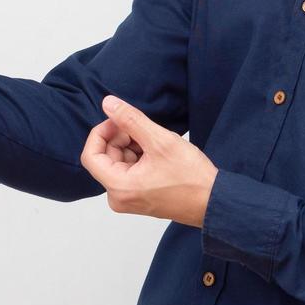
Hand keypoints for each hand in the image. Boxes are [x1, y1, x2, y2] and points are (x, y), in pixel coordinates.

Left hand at [80, 94, 219, 227]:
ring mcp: (129, 199)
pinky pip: (128, 171)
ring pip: (118, 162)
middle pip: (105, 157)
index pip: (91, 155)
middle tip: (142, 128)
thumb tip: (108, 103)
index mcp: (119, 187)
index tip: (118, 120)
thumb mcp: (160, 140)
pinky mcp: (139, 197)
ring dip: (131, 146)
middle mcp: (119, 198)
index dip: (101, 132)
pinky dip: (138, 157)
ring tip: (155, 142)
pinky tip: (158, 152)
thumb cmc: (191, 177)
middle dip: (120, 138)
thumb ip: (130, 120)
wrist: (213, 201)